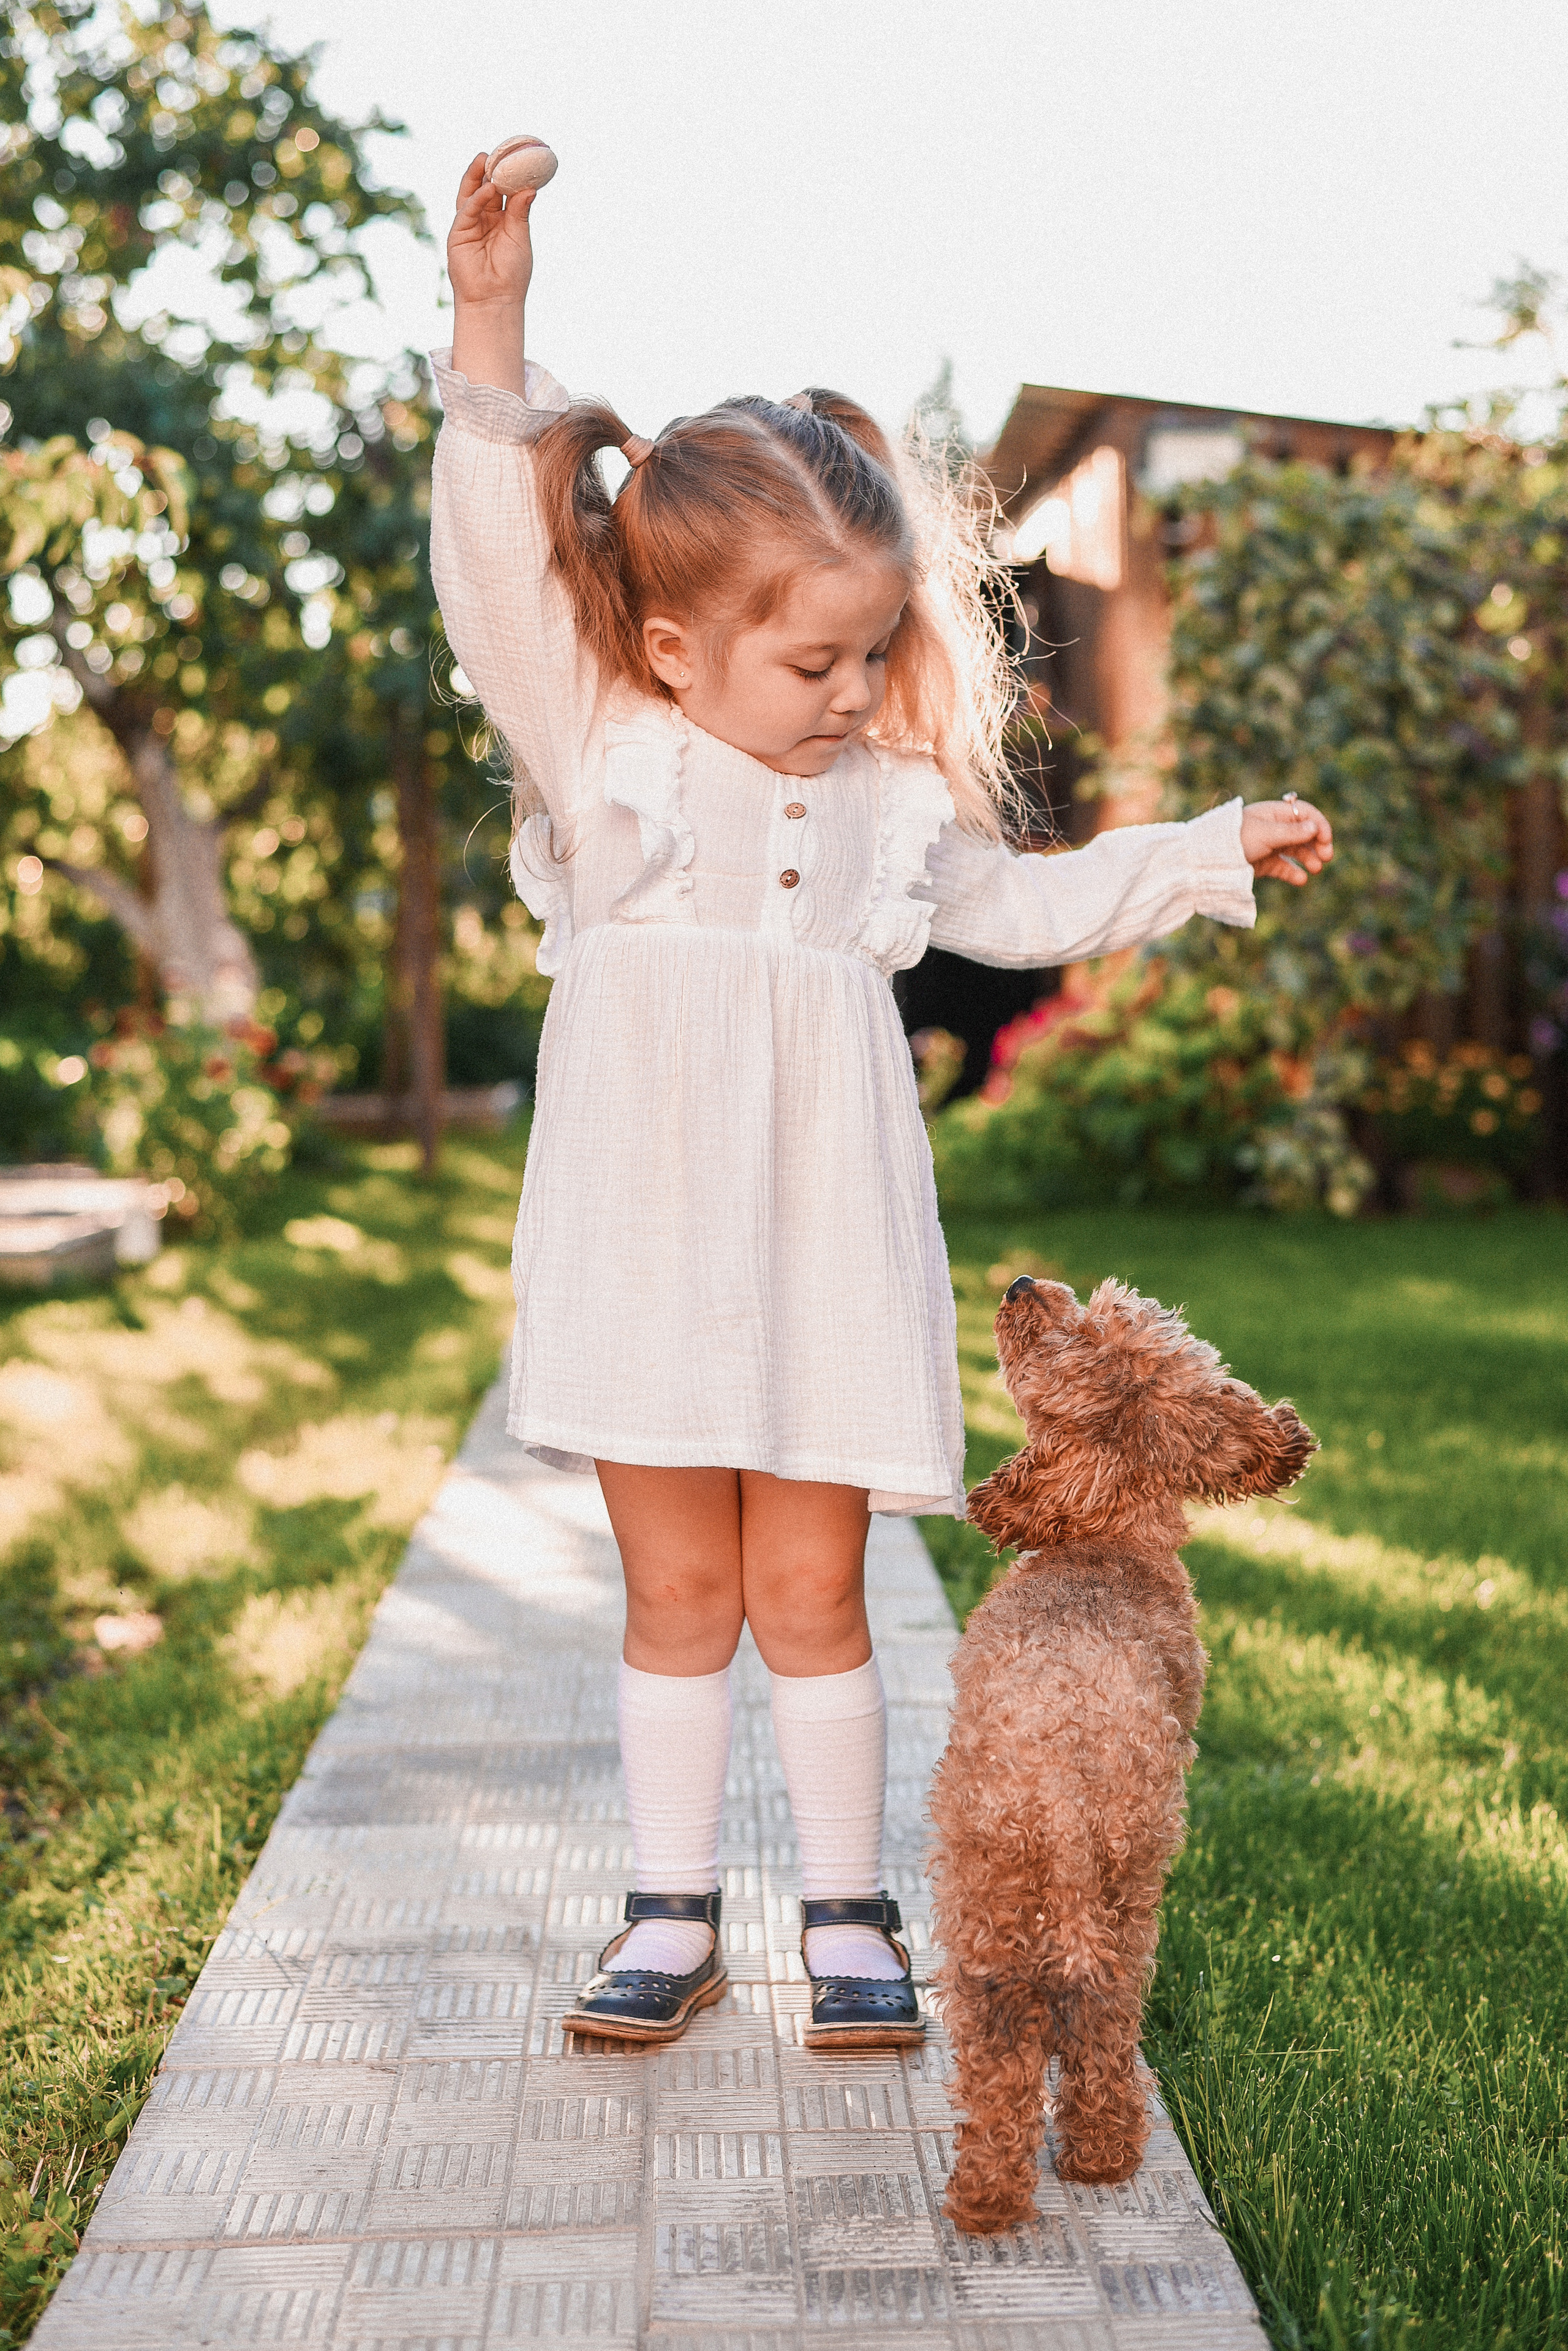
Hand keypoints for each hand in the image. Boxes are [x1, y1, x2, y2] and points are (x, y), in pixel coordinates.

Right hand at [446, 151, 534, 310]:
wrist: (495, 299)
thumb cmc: (512, 273)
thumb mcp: (520, 237)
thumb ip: (520, 212)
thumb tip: (529, 187)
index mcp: (502, 220)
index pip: (502, 192)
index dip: (507, 175)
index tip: (515, 157)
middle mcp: (484, 219)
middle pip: (484, 188)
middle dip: (489, 169)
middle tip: (497, 151)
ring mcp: (469, 225)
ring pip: (471, 194)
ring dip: (477, 176)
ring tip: (485, 158)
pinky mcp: (458, 233)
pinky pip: (467, 210)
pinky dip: (477, 198)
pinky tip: (488, 187)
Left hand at [1240, 797, 1332, 884]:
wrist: (1209, 858)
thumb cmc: (1236, 839)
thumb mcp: (1266, 834)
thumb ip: (1291, 832)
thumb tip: (1315, 827)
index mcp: (1275, 813)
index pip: (1305, 814)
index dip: (1319, 825)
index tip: (1326, 839)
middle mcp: (1274, 828)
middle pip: (1304, 833)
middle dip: (1317, 843)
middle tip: (1327, 856)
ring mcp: (1270, 846)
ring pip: (1296, 851)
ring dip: (1308, 858)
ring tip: (1316, 869)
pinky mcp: (1264, 863)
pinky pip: (1283, 867)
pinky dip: (1293, 873)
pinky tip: (1301, 880)